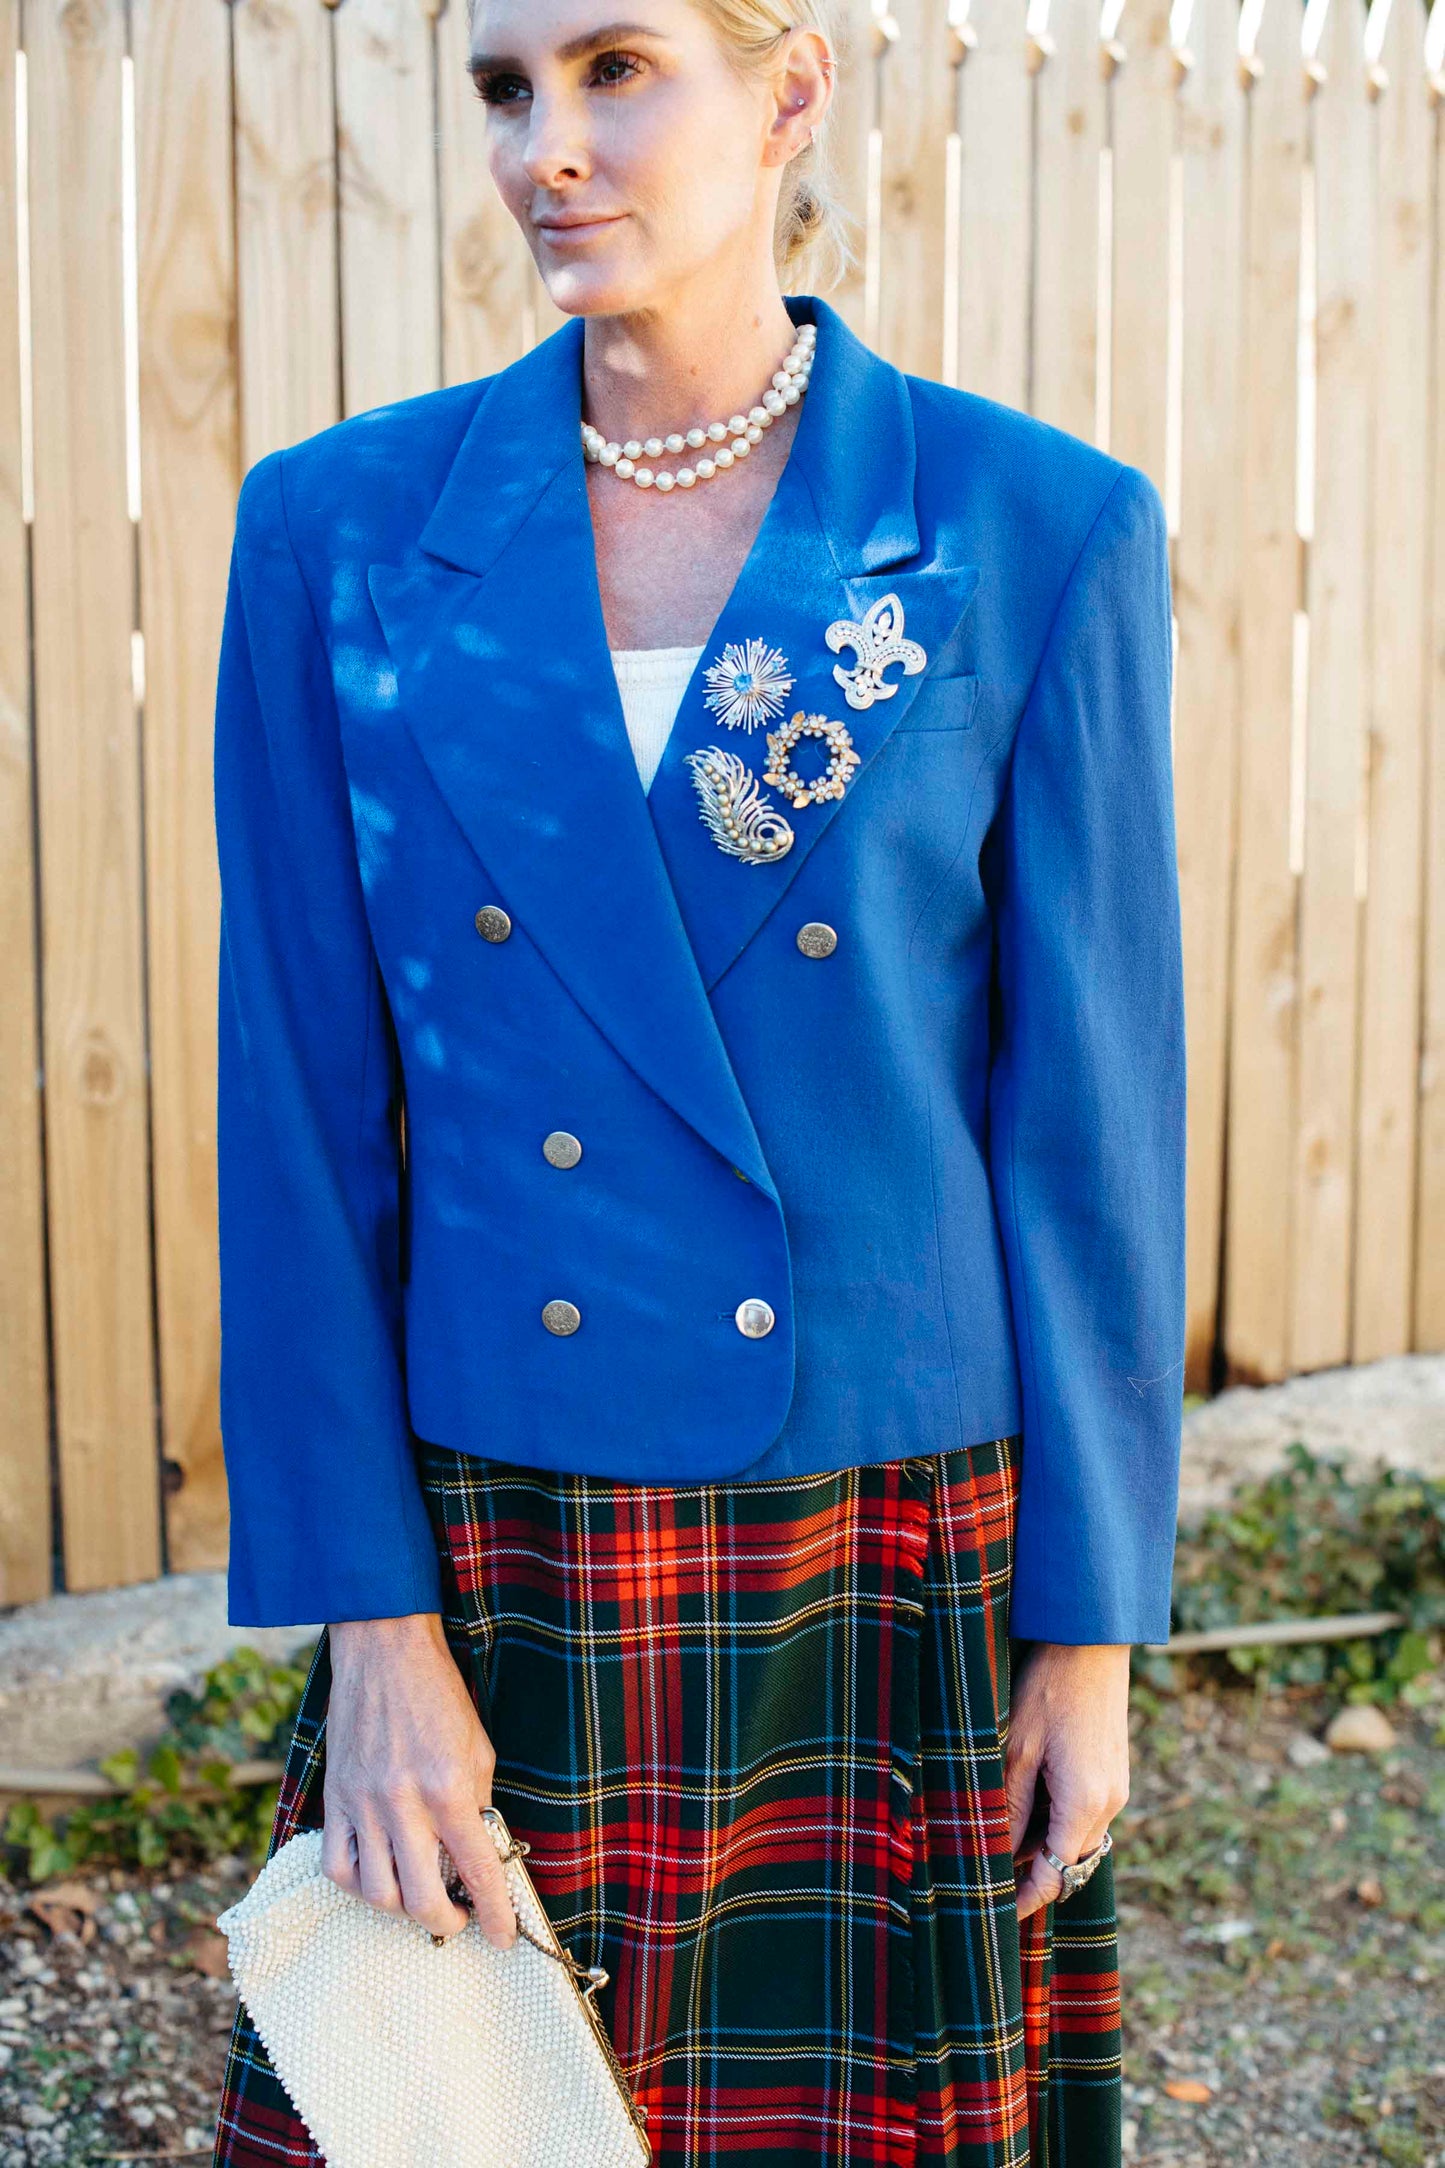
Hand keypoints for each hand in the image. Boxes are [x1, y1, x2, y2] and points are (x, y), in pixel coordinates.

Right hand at [321, 1612, 517, 1946]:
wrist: (383, 1652)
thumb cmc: (438, 1695)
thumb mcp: (477, 1746)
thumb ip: (478, 1803)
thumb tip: (481, 1853)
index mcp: (449, 1788)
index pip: (478, 1871)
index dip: (494, 1914)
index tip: (503, 1937)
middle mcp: (404, 1804)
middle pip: (422, 1900)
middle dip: (447, 1923)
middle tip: (459, 1917)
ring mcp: (363, 1805)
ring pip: (377, 1894)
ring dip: (403, 1909)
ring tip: (420, 1894)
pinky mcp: (335, 1800)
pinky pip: (338, 1867)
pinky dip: (360, 1885)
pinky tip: (379, 1875)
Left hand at [1005, 1641, 1129, 1920]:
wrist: (1090, 1642)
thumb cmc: (1047, 1688)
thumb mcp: (1018, 1749)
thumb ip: (1012, 1808)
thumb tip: (1001, 1855)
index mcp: (1085, 1802)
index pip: (1056, 1873)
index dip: (1026, 1898)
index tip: (998, 1913)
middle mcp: (1109, 1804)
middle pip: (1071, 1862)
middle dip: (1034, 1873)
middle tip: (989, 1871)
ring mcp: (1117, 1789)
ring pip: (1080, 1840)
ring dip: (1046, 1845)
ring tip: (1002, 1832)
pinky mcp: (1115, 1774)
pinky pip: (1088, 1816)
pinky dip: (1060, 1822)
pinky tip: (1029, 1802)